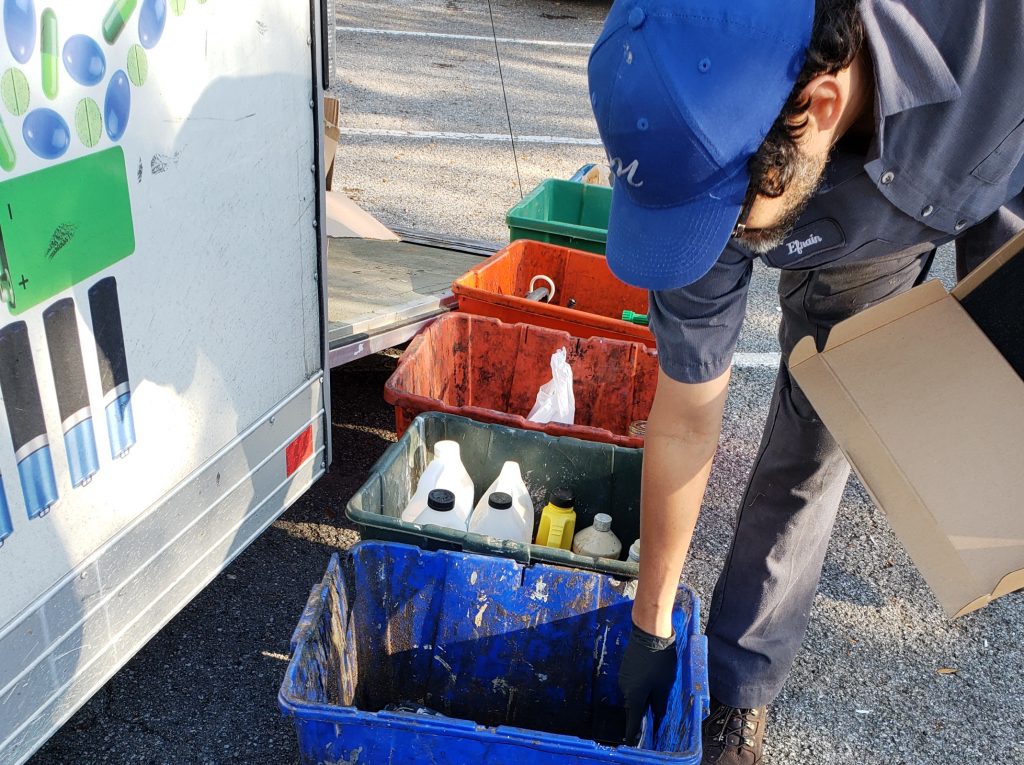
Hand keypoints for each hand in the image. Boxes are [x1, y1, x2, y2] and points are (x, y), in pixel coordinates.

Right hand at [618, 622, 676, 745]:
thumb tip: (657, 715)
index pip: (633, 720)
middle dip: (643, 710)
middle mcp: (625, 688)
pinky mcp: (626, 667)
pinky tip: (651, 678)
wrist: (649, 633)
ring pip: (634, 692)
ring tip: (656, 690)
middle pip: (634, 705)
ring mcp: (624, 676)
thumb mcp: (664, 685)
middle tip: (654, 713)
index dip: (634, 732)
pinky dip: (641, 684)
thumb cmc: (659, 660)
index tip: (634, 739)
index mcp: (635, 696)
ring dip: (643, 695)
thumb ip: (659, 703)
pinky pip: (633, 682)